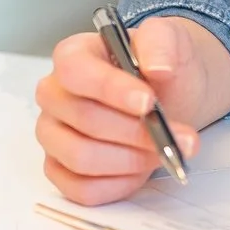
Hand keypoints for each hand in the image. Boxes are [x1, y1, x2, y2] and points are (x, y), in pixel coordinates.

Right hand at [33, 16, 229, 205]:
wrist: (171, 94)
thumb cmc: (161, 68)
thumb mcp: (169, 40)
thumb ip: (162, 43)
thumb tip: (158, 66)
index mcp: (72, 55)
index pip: (75, 72)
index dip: (111, 89)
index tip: (149, 102)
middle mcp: (54, 94)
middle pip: (83, 119)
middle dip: (135, 132)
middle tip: (175, 135)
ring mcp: (53, 134)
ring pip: (81, 157)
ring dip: (130, 160)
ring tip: (162, 150)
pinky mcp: (61, 169)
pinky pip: (81, 189)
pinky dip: (118, 184)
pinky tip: (140, 170)